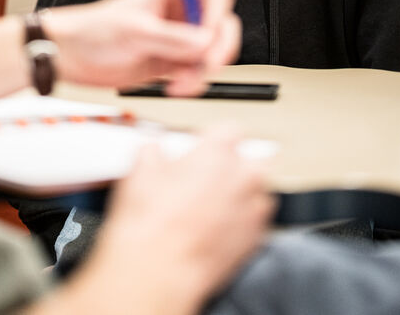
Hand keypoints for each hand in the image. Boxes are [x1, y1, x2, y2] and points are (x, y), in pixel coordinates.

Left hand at [41, 0, 239, 94]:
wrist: (70, 57)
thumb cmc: (92, 30)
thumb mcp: (135, 31)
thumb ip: (172, 37)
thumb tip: (205, 43)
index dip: (217, 16)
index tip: (209, 36)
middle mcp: (179, 13)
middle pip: (220, 26)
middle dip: (218, 48)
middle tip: (207, 65)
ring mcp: (177, 39)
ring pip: (211, 54)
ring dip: (202, 72)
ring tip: (181, 83)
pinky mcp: (171, 62)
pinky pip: (196, 73)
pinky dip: (192, 83)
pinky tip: (174, 87)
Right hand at [84, 129, 274, 314]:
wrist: (159, 269)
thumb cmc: (153, 221)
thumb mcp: (141, 169)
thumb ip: (154, 150)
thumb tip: (153, 151)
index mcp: (220, 150)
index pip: (229, 130)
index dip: (211, 138)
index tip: (200, 147)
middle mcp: (244, 175)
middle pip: (252, 157)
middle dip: (233, 163)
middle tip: (207, 174)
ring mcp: (254, 207)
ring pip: (258, 189)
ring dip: (240, 191)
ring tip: (211, 203)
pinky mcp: (257, 238)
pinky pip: (256, 220)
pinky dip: (241, 220)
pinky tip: (216, 226)